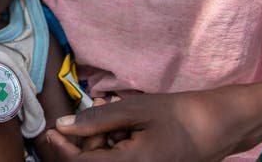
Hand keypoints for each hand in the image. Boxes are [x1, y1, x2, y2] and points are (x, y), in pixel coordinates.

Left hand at [45, 84, 261, 161]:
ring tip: (112, 105)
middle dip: (86, 135)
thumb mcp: (132, 111)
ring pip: (104, 157)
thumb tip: (62, 126)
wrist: (211, 127)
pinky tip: (120, 118)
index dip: (62, 149)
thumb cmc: (174, 116)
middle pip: (91, 161)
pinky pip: (117, 157)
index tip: (50, 130)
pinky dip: (112, 139)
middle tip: (98, 105)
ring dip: (99, 134)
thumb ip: (95, 121)